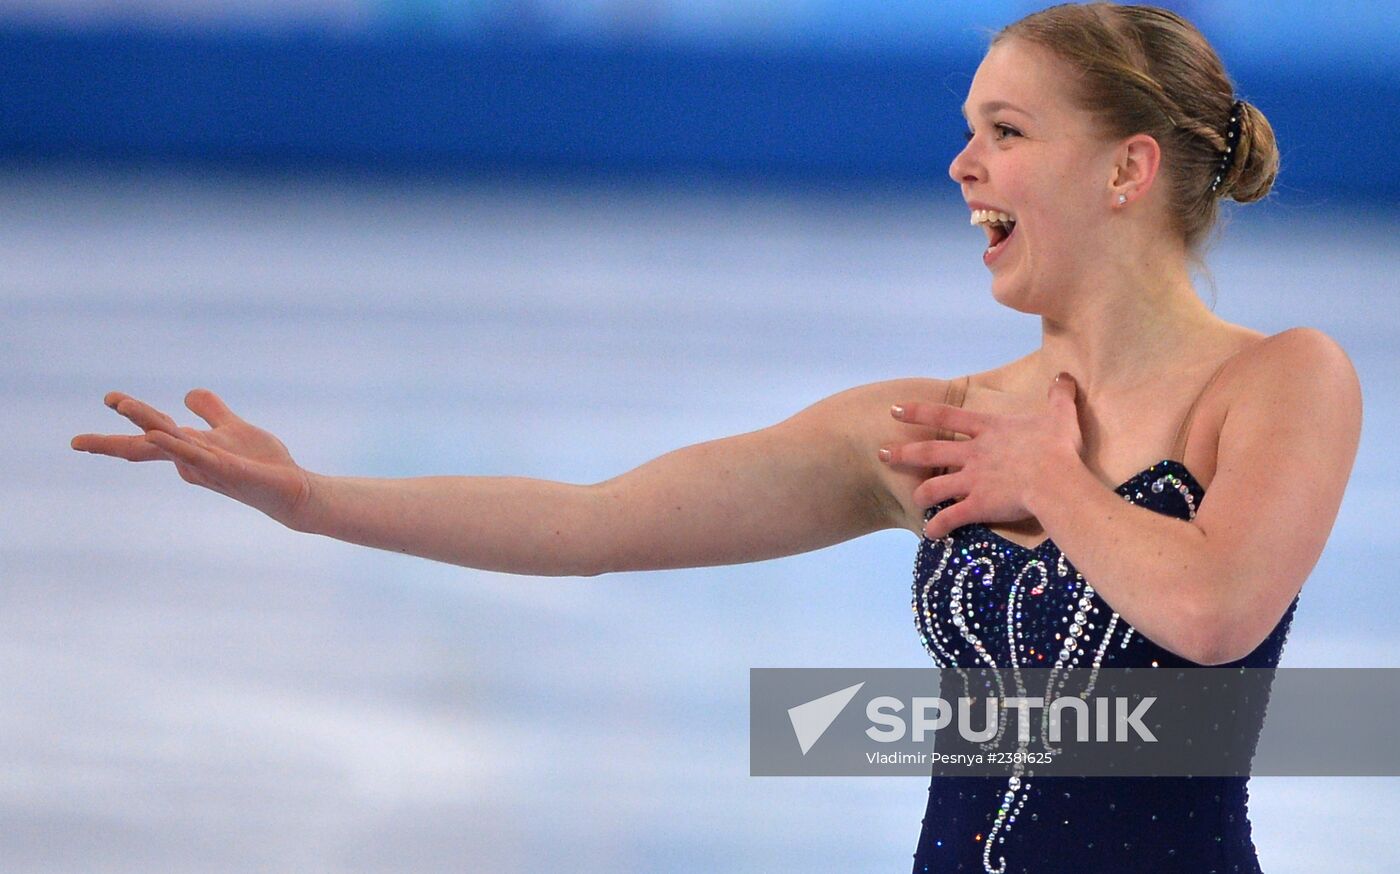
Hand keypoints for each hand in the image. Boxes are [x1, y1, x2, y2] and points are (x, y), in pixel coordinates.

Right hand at [71, 389, 313, 527]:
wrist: (293, 488)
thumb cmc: (262, 463)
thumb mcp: (233, 428)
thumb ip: (212, 411)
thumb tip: (188, 394)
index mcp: (191, 447)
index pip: (151, 432)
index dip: (131, 416)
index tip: (108, 398)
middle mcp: (193, 459)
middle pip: (148, 445)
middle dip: (114, 440)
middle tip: (77, 441)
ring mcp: (209, 466)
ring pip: (171, 443)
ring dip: (147, 423)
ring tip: (122, 403)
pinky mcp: (229, 471)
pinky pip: (199, 457)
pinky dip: (178, 446)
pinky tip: (159, 435)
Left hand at [879, 373, 1084, 538]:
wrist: (1057, 482)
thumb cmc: (1058, 449)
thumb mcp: (1060, 416)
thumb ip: (1059, 396)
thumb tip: (1064, 376)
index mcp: (989, 430)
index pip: (946, 416)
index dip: (919, 412)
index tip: (894, 410)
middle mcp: (974, 453)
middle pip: (929, 451)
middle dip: (902, 453)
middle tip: (880, 454)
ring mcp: (972, 480)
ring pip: (933, 487)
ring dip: (920, 495)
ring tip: (913, 500)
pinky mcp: (977, 506)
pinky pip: (950, 518)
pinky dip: (938, 527)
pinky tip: (930, 534)